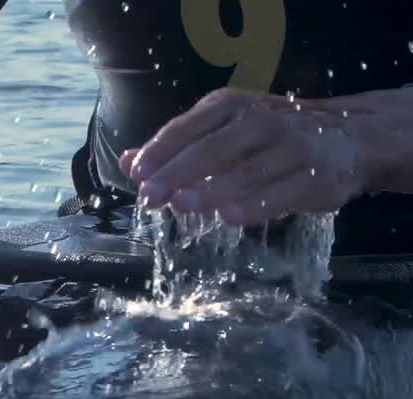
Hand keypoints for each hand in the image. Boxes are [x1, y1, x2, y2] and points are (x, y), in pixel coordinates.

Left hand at [119, 88, 365, 225]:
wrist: (346, 138)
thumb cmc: (267, 139)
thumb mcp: (221, 132)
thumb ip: (175, 148)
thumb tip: (125, 161)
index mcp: (230, 106)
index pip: (186, 127)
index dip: (159, 151)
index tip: (136, 175)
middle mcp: (260, 120)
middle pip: (211, 149)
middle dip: (176, 173)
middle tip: (149, 196)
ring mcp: (291, 146)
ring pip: (246, 170)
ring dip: (210, 190)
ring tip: (180, 205)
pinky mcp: (315, 175)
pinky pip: (281, 192)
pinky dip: (254, 205)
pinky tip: (227, 217)